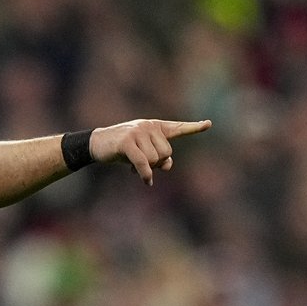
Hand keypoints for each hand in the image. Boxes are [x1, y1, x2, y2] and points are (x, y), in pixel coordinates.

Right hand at [90, 119, 211, 184]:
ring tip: (134, 165)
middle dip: (156, 163)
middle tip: (143, 163)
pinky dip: (145, 174)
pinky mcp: (127, 142)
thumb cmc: (123, 149)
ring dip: (147, 168)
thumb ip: (159, 158)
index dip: (194, 127)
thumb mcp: (143, 153)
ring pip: (155, 159)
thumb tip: (167, 165)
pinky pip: (143, 163)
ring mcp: (137, 132)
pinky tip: (146, 181)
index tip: (208, 124)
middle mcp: (148, 126)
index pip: (178, 128)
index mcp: (155, 127)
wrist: (98, 144)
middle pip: (166, 153)